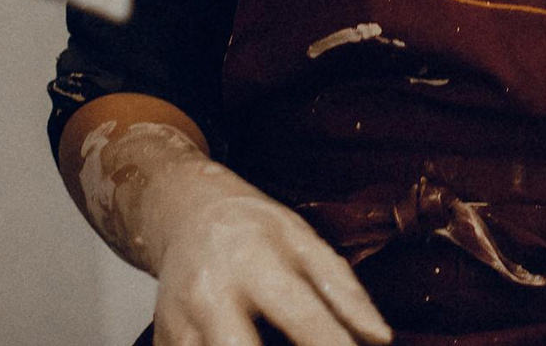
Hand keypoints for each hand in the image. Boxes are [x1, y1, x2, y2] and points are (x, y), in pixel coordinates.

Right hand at [86, 121, 388, 345]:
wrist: (185, 212)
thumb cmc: (253, 228)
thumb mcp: (305, 241)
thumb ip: (344, 292)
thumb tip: (380, 339)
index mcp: (255, 262)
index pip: (303, 316)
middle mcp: (211, 294)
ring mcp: (180, 323)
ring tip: (271, 343)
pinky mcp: (164, 341)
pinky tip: (244, 343)